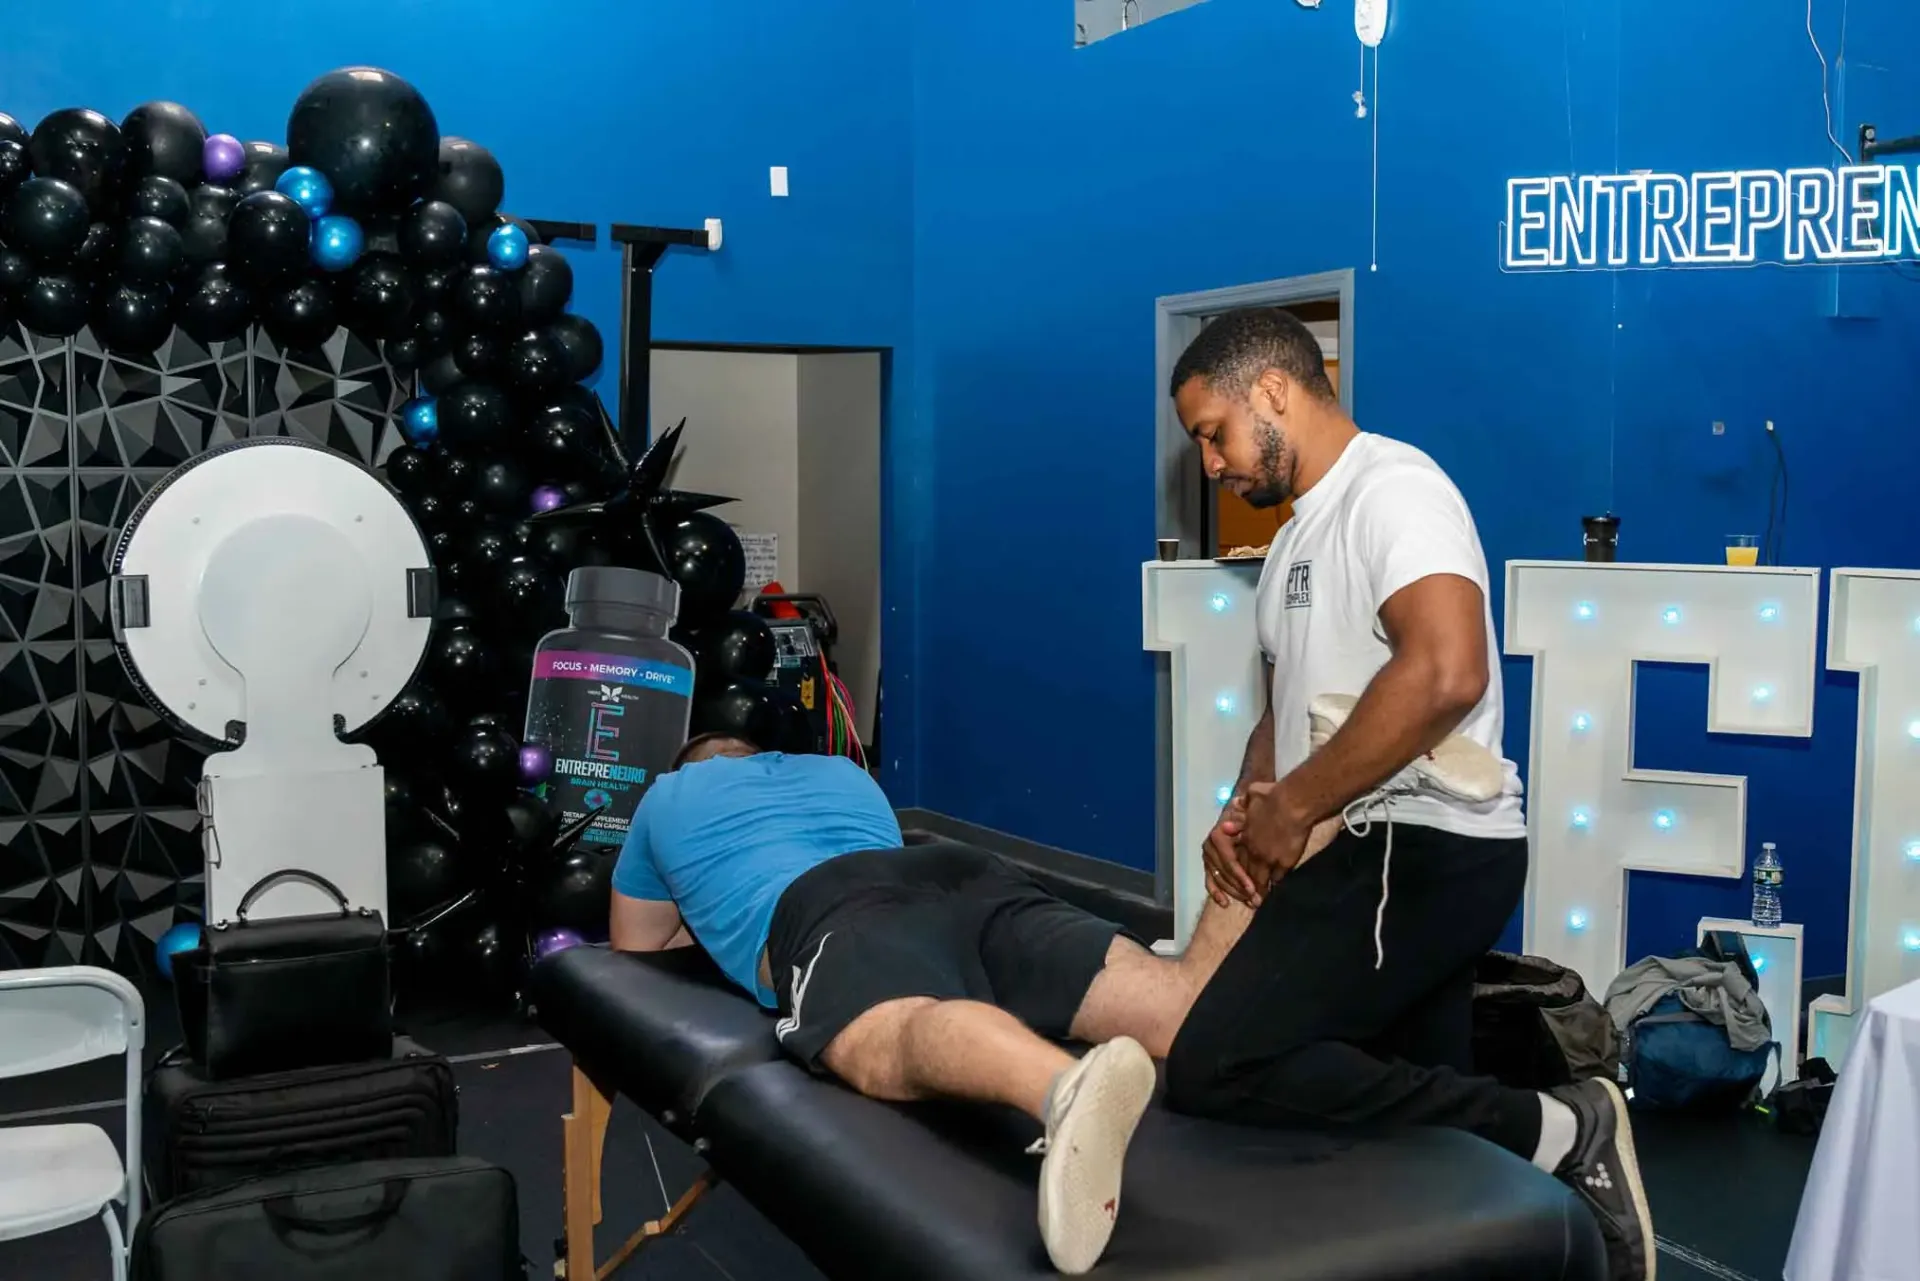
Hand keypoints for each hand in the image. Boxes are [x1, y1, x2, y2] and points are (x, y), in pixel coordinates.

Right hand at [1202, 793, 1261, 907]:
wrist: (1240, 814)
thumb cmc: (1247, 817)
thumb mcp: (1248, 817)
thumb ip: (1242, 823)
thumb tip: (1228, 827)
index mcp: (1218, 836)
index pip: (1229, 862)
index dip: (1241, 877)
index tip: (1254, 889)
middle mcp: (1209, 847)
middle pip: (1224, 874)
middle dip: (1240, 889)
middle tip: (1257, 900)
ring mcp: (1207, 857)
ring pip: (1219, 880)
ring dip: (1234, 893)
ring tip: (1250, 903)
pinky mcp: (1208, 865)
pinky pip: (1210, 881)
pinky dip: (1216, 893)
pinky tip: (1225, 903)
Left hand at [1241, 782, 1311, 890]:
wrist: (1292, 803)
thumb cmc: (1273, 796)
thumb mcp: (1253, 795)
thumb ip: (1243, 803)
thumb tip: (1236, 802)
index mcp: (1246, 837)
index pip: (1238, 859)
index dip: (1237, 870)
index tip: (1238, 877)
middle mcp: (1254, 850)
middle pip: (1247, 873)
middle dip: (1246, 886)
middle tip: (1247, 898)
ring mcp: (1268, 858)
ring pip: (1260, 879)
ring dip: (1259, 890)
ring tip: (1259, 901)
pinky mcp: (1285, 862)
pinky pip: (1278, 878)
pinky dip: (1276, 884)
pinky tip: (1276, 890)